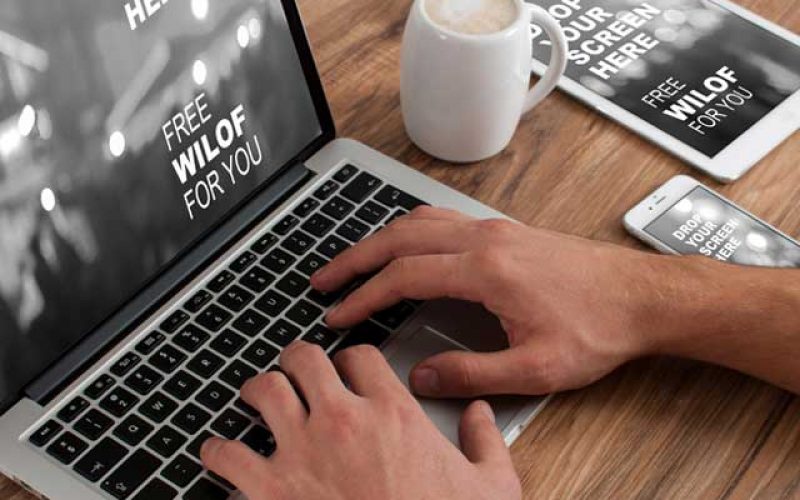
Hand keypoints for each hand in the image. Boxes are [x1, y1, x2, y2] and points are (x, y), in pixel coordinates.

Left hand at [201, 341, 520, 499]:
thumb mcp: (491, 486)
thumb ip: (486, 441)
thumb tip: (481, 414)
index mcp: (394, 414)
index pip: (360, 356)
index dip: (351, 360)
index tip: (346, 370)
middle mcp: (344, 421)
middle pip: (304, 358)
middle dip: (297, 361)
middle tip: (295, 370)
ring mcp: (303, 451)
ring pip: (264, 390)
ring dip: (257, 391)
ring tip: (255, 397)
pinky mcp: (271, 490)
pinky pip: (226, 454)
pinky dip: (217, 451)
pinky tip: (219, 454)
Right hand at [311, 206, 660, 396]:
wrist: (639, 296)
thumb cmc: (597, 327)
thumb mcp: (535, 368)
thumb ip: (473, 373)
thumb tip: (423, 375)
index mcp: (486, 269)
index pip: (404, 276)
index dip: (364, 295)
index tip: (339, 313)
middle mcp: (485, 239)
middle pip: (400, 238)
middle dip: (355, 258)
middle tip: (323, 279)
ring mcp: (494, 229)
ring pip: (418, 222)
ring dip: (379, 239)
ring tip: (352, 261)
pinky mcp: (504, 231)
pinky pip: (442, 219)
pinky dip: (409, 229)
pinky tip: (405, 242)